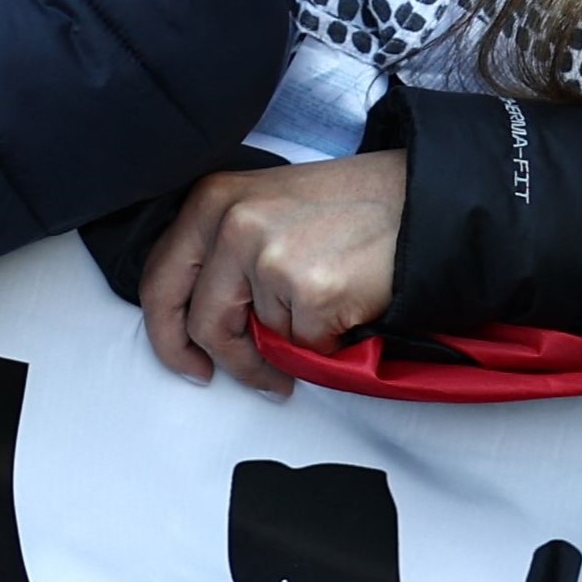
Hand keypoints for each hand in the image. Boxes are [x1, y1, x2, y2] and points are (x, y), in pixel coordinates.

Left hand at [139, 151, 406, 392]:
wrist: (421, 201)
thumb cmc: (345, 209)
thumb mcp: (262, 209)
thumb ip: (223, 255)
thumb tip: (201, 326)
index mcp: (210, 201)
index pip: (160, 280)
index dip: (167, 334)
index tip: (188, 362)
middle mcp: (231, 224)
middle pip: (203, 322)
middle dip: (229, 362)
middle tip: (260, 380)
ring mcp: (269, 257)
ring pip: (261, 339)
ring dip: (292, 346)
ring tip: (326, 311)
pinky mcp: (311, 290)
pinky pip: (306, 347)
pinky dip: (327, 346)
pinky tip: (347, 312)